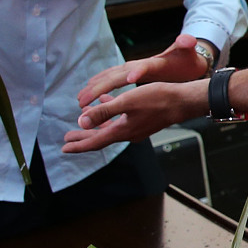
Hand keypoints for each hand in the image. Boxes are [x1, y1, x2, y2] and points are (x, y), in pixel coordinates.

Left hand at [62, 78, 205, 152]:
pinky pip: (121, 121)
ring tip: (83, 122)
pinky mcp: (143, 121)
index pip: (95, 141)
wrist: (183, 101)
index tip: (64, 148)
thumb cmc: (158, 99)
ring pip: (110, 129)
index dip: (78, 145)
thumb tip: (81, 121)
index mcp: (122, 130)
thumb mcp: (127, 102)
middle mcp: (128, 133)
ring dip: (95, 126)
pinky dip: (110, 116)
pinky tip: (107, 102)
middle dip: (83, 138)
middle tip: (68, 140)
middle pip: (100, 138)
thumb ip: (103, 111)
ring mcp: (136, 128)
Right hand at [75, 34, 213, 110]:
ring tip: (81, 100)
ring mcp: (131, 69)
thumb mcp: (189, 53)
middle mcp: (137, 65)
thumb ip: (187, 45)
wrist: (185, 58)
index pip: (142, 68)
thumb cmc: (186, 60)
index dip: (135, 73)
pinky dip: (97, 86)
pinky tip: (87, 93)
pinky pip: (109, 80)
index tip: (127, 81)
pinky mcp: (129, 74)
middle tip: (85, 99)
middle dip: (100, 87)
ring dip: (94, 89)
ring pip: (108, 78)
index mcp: (152, 63)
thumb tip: (188, 39)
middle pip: (116, 75)